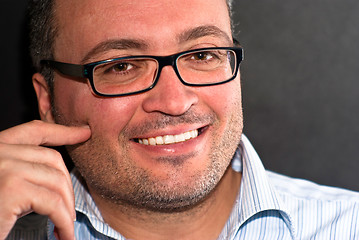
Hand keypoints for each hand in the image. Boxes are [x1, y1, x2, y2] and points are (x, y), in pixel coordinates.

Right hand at [0, 120, 90, 239]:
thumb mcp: (6, 183)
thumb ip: (24, 171)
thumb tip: (58, 174)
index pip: (35, 131)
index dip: (63, 131)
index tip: (84, 132)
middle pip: (52, 159)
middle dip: (68, 185)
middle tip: (69, 210)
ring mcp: (5, 168)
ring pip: (56, 181)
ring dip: (67, 208)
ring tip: (66, 225)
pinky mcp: (12, 189)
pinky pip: (53, 204)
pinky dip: (64, 221)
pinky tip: (64, 234)